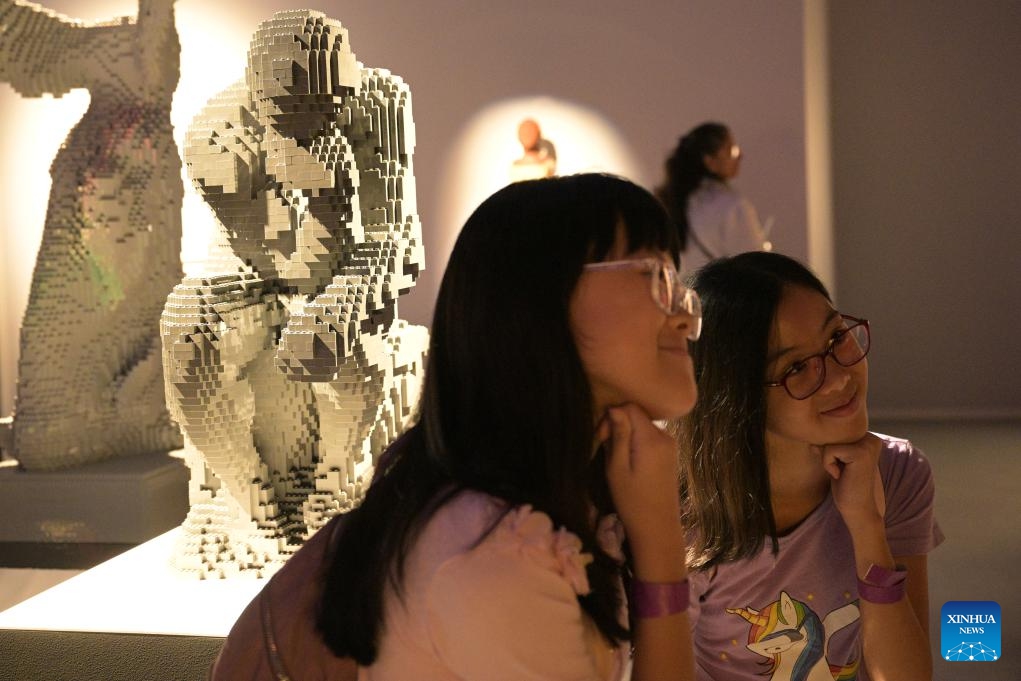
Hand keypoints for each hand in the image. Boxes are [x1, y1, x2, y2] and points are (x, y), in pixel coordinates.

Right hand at [600, 404, 682, 547]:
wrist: (658, 528)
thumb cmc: (632, 501)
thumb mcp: (617, 468)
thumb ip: (618, 436)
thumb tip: (614, 408)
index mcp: (651, 439)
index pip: (630, 407)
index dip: (611, 417)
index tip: (601, 439)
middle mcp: (665, 437)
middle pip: (637, 415)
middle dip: (618, 426)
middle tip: (605, 450)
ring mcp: (670, 446)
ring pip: (642, 427)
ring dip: (626, 436)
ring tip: (615, 459)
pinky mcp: (670, 455)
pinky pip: (649, 438)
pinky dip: (636, 443)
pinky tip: (629, 463)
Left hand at [815, 432, 885, 532]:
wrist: (859, 510)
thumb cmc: (847, 487)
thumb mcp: (835, 461)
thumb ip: (827, 446)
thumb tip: (811, 438)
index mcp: (868, 438)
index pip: (834, 432)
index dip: (830, 451)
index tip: (843, 467)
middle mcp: (871, 438)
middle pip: (831, 434)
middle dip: (828, 454)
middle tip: (842, 472)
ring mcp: (868, 445)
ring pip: (828, 441)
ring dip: (827, 460)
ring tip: (842, 473)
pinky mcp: (861, 453)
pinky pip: (828, 450)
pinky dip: (828, 465)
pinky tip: (840, 476)